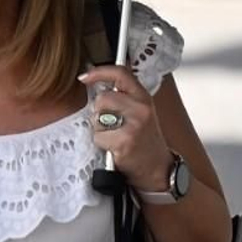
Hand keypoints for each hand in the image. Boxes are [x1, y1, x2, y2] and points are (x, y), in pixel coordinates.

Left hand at [78, 65, 172, 192]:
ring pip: (98, 117)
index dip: (99, 72)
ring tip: (114, 136)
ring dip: (100, 128)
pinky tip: (114, 148)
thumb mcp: (141, 113)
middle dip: (99, 111)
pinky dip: (101, 143)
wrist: (157, 169)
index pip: (121, 74)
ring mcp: (134, 125)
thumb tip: (95, 85)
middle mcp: (141, 108)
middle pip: (103, 98)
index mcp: (143, 97)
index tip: (84, 77)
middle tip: (110, 124)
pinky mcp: (125, 141)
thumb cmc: (145, 141)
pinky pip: (99, 136)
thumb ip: (124, 97)